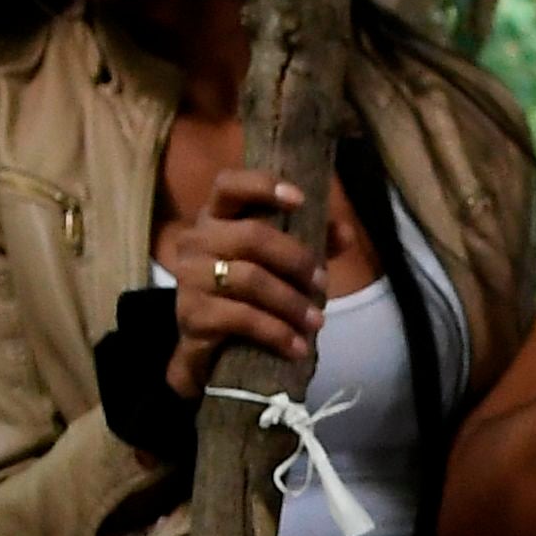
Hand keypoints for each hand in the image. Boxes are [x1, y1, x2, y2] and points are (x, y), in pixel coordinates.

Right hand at [155, 178, 328, 398]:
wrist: (208, 350)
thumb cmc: (246, 294)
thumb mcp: (280, 265)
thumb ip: (313, 243)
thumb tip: (346, 232)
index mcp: (216, 217)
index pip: (229, 185)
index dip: (262, 186)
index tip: (300, 199)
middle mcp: (196, 240)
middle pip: (251, 236)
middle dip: (296, 260)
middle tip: (323, 284)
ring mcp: (190, 276)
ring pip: (250, 279)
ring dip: (291, 302)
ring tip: (317, 321)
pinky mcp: (192, 314)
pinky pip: (242, 318)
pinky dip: (276, 333)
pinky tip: (297, 347)